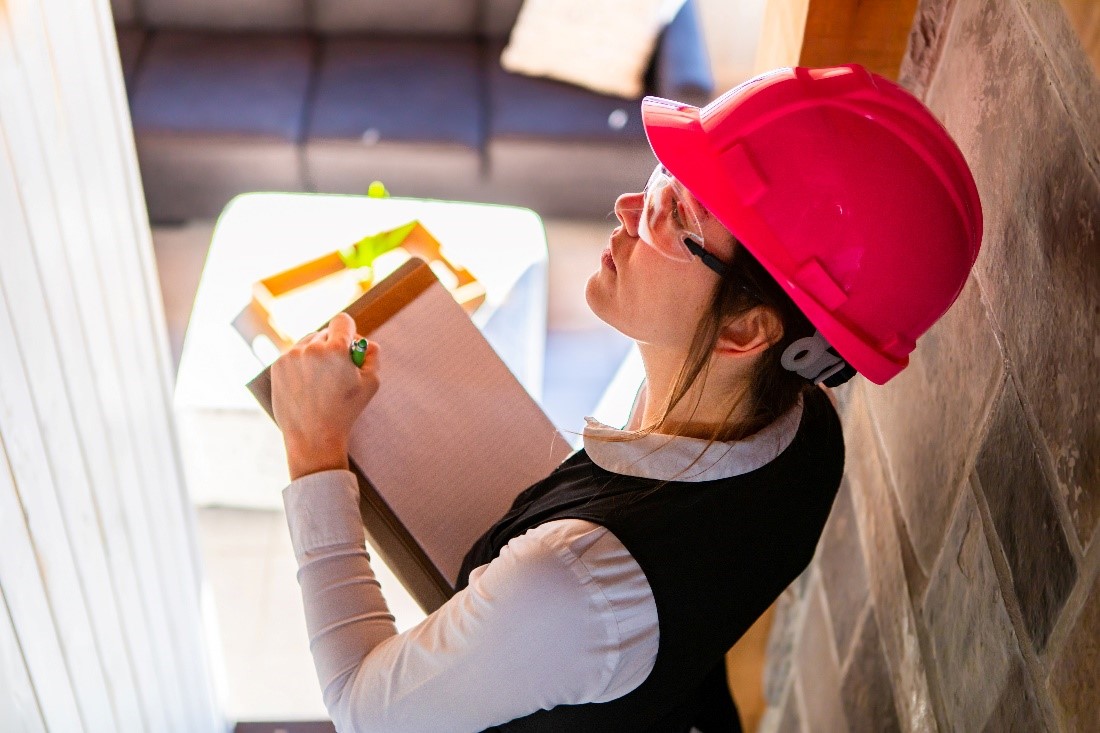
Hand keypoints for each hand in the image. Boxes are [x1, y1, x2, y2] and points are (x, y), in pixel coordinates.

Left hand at [272, 312, 379, 479]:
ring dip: (317, 354)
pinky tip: (307, 385)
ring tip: (321, 381)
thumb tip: (364, 341)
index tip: (350, 345)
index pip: (343, 321)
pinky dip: (302, 364)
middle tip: (338, 372)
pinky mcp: (277, 365)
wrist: (312, 436)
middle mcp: (311, 348)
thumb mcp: (371, 383)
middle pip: (327, 332)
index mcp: (336, 350)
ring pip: (309, 342)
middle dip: (334, 347)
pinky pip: (295, 354)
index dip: (350, 332)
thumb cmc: (346, 411)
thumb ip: (372, 355)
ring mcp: (291, 356)